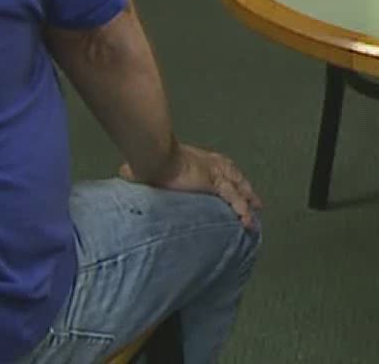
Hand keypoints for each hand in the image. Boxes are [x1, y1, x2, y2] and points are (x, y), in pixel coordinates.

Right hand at [119, 143, 261, 229]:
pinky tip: (247, 221)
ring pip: (238, 189)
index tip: (235, 184)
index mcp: (198, 158)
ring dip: (248, 203)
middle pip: (235, 176)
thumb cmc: (149, 160)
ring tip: (254, 220)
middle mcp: (210, 164)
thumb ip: (138, 170)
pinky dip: (241, 209)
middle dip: (246, 189)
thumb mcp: (145, 165)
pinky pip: (233, 198)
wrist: (154, 156)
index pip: (219, 166)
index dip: (229, 176)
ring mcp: (214, 172)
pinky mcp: (213, 182)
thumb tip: (122, 171)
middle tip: (256, 203)